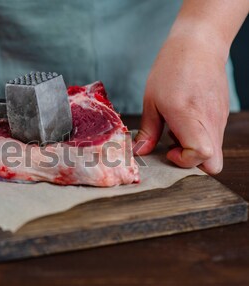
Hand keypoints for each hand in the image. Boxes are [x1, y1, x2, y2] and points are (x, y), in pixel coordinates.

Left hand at [135, 33, 229, 173]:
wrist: (198, 44)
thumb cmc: (172, 68)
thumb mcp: (151, 100)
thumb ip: (148, 130)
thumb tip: (140, 151)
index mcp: (189, 116)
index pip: (201, 154)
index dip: (184, 160)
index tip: (168, 151)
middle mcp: (210, 121)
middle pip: (213, 163)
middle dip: (192, 163)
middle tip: (173, 146)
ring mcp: (220, 118)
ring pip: (214, 151)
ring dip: (194, 148)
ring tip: (176, 127)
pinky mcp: (222, 114)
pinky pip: (214, 137)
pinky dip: (199, 137)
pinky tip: (185, 120)